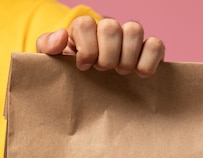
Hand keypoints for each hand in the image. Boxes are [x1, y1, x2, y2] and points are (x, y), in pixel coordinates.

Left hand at [36, 16, 164, 76]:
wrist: (86, 88)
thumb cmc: (68, 73)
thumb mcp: (51, 62)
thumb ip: (47, 47)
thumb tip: (61, 37)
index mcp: (83, 29)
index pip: (85, 24)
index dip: (86, 48)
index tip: (83, 67)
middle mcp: (107, 29)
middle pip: (110, 27)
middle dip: (105, 55)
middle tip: (102, 70)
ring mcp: (128, 37)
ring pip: (135, 29)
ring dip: (126, 57)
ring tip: (119, 73)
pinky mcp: (147, 49)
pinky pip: (156, 45)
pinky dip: (148, 60)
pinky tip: (139, 75)